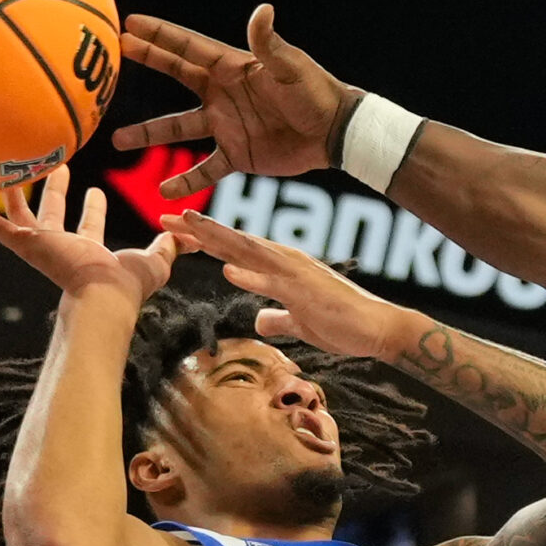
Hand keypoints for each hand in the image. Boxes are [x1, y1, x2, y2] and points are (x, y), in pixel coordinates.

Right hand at [0, 165, 177, 305]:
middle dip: (54, 189)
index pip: (89, 226)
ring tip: (6, 161)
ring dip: (13, 187)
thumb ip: (170, 247)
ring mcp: (37, 243)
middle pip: (52, 213)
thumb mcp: (156, 261)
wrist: (104, 296)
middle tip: (55, 164)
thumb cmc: (128, 287)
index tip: (95, 190)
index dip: (92, 210)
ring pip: (18, 209)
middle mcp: (59, 246)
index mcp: (87, 250)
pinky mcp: (22, 241)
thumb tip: (190, 235)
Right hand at [112, 5, 350, 197]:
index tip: (128, 25)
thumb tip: (262, 10)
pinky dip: (185, 181)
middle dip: (147, 64)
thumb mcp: (290, 67)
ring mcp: (226, 125)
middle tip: (112, 59)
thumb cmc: (315, 93)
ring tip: (117, 139)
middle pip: (176, 76)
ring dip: (148, 133)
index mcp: (232, 68)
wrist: (334, 133)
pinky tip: (163, 192)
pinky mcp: (237, 155)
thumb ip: (268, 43)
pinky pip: (205, 170)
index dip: (159, 36)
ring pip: (178, 128)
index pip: (187, 48)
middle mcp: (222, 94)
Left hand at [162, 208, 423, 359]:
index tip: (176, 229)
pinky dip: (251, 276)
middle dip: (200, 230)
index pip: (237, 248)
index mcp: (283, 265)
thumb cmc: (343, 324)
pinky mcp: (306, 293)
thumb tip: (260, 320)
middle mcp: (286, 261)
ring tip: (189, 225)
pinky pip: (274, 284)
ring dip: (218, 238)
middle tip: (166, 216)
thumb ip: (279, 318)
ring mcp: (296, 274)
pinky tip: (228, 270)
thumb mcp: (301, 323)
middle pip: (235, 241)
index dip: (206, 237)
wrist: (379, 329)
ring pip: (249, 252)